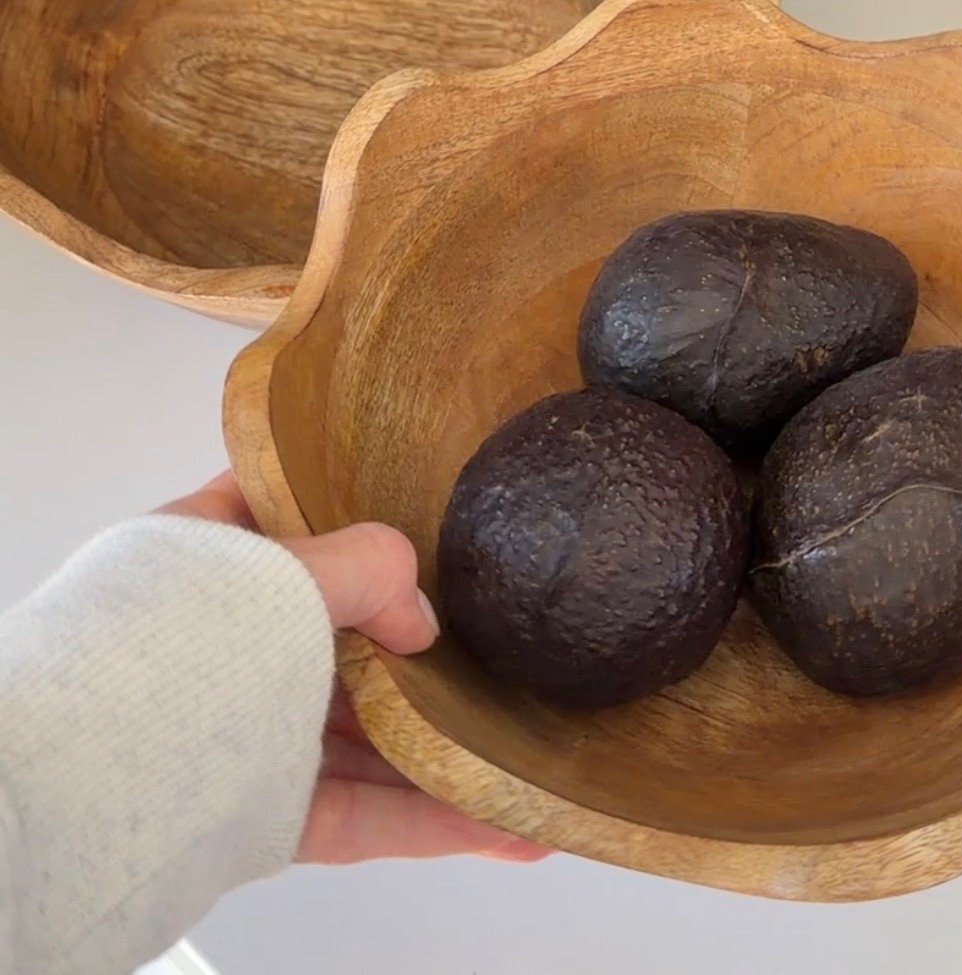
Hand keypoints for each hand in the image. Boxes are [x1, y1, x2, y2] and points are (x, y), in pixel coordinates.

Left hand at [159, 472, 549, 866]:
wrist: (73, 801)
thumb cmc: (168, 654)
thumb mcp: (281, 575)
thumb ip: (368, 569)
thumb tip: (418, 621)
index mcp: (204, 558)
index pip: (278, 512)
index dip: (346, 505)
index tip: (419, 507)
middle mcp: (224, 643)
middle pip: (339, 632)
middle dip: (418, 644)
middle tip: (494, 635)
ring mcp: (243, 732)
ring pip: (360, 732)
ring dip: (443, 745)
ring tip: (521, 746)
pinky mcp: (260, 814)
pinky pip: (360, 811)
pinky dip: (431, 819)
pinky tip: (504, 822)